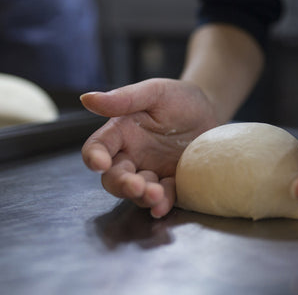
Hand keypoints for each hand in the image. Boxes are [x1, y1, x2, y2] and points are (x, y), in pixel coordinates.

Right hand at [81, 78, 217, 217]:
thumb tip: (87, 98)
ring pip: (136, 192)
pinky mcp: (171, 183)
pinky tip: (163, 206)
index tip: (101, 164)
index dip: (94, 157)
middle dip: (122, 185)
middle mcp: (131, 156)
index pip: (98, 147)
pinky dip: (162, 204)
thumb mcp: (155, 92)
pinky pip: (163, 198)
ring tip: (155, 195)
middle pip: (114, 177)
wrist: (211, 112)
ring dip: (142, 197)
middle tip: (136, 186)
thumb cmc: (178, 98)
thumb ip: (124, 98)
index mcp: (121, 133)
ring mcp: (151, 172)